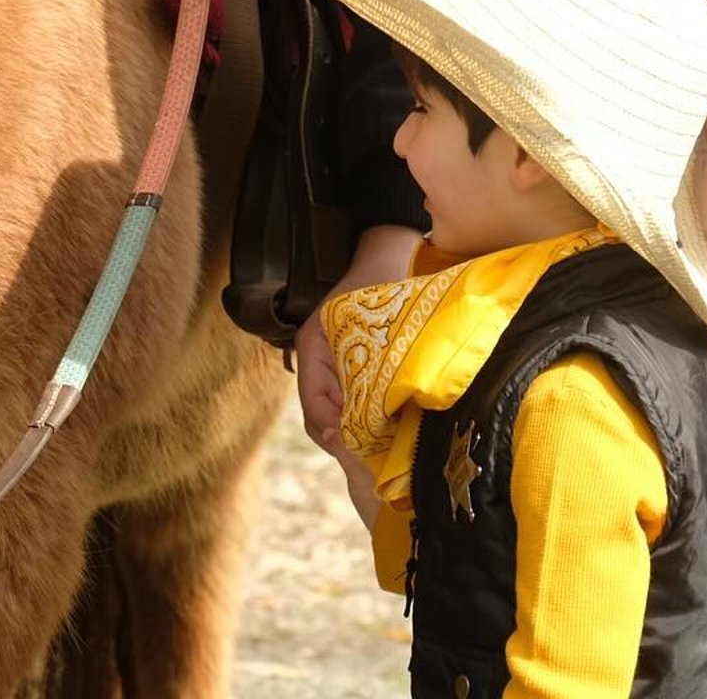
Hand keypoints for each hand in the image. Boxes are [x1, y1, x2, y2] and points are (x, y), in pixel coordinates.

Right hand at [293, 223, 423, 453]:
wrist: (392, 253)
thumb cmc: (380, 285)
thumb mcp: (367, 333)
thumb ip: (359, 378)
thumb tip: (352, 430)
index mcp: (311, 350)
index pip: (314, 412)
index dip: (336, 436)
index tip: (364, 450)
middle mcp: (318, 361)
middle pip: (326, 417)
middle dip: (351, 437)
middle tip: (382, 452)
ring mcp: (334, 363)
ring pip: (342, 411)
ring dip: (364, 427)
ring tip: (391, 440)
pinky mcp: (353, 365)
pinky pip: (355, 399)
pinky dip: (372, 413)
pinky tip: (395, 421)